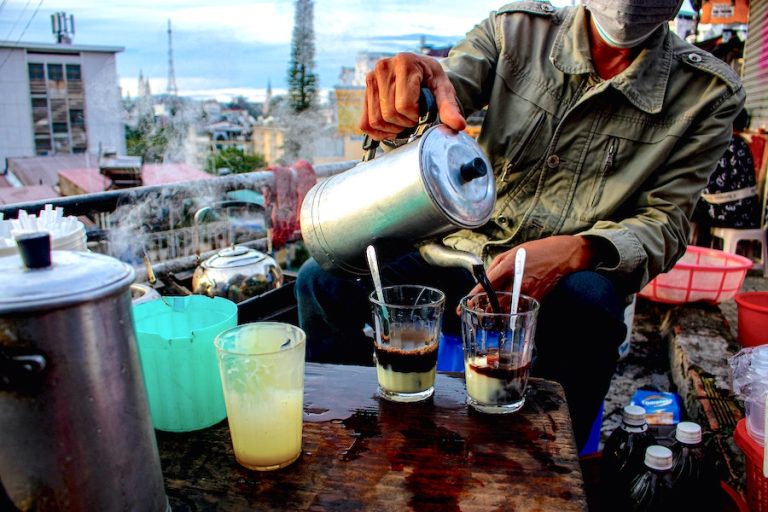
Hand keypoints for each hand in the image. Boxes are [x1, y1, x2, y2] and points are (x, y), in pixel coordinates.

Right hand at [359, 52, 465, 140]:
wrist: (419, 71)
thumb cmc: (431, 80)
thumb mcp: (444, 90)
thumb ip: (449, 107)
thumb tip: (458, 125)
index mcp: (404, 62)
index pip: (404, 105)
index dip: (415, 117)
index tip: (422, 112)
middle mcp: (383, 67)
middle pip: (389, 114)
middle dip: (404, 123)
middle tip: (414, 118)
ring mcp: (370, 79)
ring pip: (376, 120)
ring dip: (392, 129)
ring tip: (403, 121)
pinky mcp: (364, 92)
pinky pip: (365, 123)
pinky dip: (378, 132)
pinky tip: (391, 127)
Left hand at [466, 236, 600, 302]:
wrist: (563, 255)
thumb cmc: (537, 251)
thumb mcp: (511, 252)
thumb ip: (495, 266)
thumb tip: (484, 279)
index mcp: (507, 267)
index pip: (485, 286)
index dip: (472, 297)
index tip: (464, 305)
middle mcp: (516, 281)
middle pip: (493, 302)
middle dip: (481, 310)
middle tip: (472, 314)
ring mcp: (527, 292)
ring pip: (505, 310)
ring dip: (494, 315)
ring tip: (485, 317)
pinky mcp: (536, 299)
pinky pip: (518, 310)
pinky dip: (509, 314)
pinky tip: (503, 315)